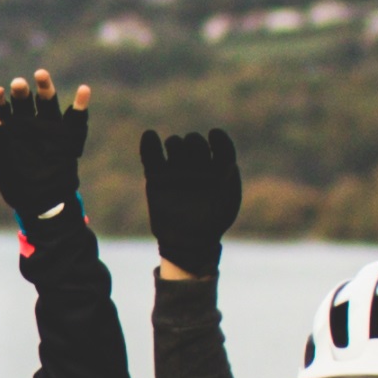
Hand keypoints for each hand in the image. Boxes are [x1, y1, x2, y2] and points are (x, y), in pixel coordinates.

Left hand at [0, 71, 90, 218]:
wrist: (43, 201)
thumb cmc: (17, 183)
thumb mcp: (2, 164)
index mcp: (8, 127)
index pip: (0, 107)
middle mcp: (27, 122)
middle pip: (23, 100)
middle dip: (20, 91)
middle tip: (18, 84)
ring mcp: (48, 126)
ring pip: (47, 102)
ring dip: (45, 87)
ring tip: (40, 75)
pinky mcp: (68, 135)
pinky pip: (76, 116)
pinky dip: (81, 103)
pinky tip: (83, 90)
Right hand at [137, 126, 238, 275]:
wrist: (188, 242)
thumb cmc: (213, 221)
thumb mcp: (228, 199)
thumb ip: (228, 175)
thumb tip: (223, 156)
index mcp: (217, 169)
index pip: (220, 144)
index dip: (218, 138)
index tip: (214, 136)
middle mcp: (197, 167)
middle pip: (193, 140)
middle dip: (193, 142)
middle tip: (193, 154)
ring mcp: (176, 171)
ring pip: (174, 143)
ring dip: (175, 143)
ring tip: (175, 150)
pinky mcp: (156, 176)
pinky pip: (150, 154)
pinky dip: (149, 143)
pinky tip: (151, 136)